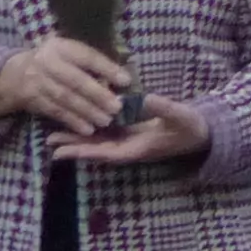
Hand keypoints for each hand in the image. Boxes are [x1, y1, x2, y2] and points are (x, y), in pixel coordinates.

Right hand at [0, 36, 135, 138]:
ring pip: (65, 99)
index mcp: (61, 46)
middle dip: (98, 95)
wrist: (14, 74)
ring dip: (87, 112)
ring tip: (106, 121)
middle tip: (117, 107)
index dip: (107, 68)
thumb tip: (121, 75)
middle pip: (75, 80)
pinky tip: (87, 130)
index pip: (87, 57)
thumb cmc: (53, 62)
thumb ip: (89, 61)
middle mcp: (47, 62)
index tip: (126, 81)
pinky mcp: (33, 100)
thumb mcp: (67, 52)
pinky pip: (55, 112)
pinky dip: (72, 121)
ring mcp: (38, 82)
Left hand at [50, 97, 212, 171]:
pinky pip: (107, 132)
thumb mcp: (180, 116)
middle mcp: (129, 148)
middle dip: (74, 146)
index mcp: (138, 148)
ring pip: (98, 140)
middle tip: (49, 143)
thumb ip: (164, 108)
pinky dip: (91, 127)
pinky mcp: (131, 132)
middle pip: (96, 149)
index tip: (63, 152)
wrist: (201, 132)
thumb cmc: (191, 127)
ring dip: (78, 137)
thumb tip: (144, 98)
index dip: (84, 152)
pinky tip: (79, 120)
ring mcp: (129, 140)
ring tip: (54, 135)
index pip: (106, 152)